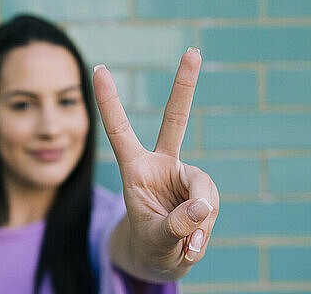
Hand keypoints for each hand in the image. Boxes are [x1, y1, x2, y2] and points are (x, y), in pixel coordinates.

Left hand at [93, 48, 219, 281]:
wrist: (165, 259)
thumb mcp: (154, 239)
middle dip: (184, 86)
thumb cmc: (150, 244)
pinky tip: (193, 246)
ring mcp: (185, 175)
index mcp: (135, 168)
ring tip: (187, 244)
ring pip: (203, 188)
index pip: (119, 130)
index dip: (109, 101)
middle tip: (193, 52)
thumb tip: (202, 206)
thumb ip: (174, 226)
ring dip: (198, 220)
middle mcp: (161, 164)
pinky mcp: (203, 191)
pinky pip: (212, 206)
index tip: (98, 68)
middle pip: (175, 120)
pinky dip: (205, 230)